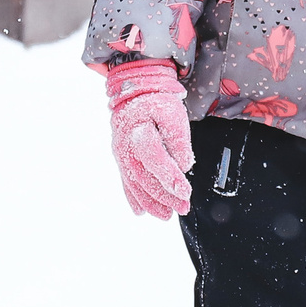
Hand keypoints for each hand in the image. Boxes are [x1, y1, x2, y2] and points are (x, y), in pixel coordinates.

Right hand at [106, 60, 193, 218]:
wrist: (136, 91)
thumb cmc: (158, 102)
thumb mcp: (173, 113)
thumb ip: (179, 139)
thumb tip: (183, 165)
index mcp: (139, 129)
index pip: (154, 157)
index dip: (168, 176)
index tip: (185, 191)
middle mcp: (125, 144)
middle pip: (143, 175)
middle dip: (163, 195)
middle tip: (182, 208)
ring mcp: (120, 153)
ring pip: (134, 182)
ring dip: (150, 202)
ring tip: (167, 215)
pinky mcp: (121, 158)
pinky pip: (126, 181)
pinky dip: (134, 198)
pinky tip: (142, 212)